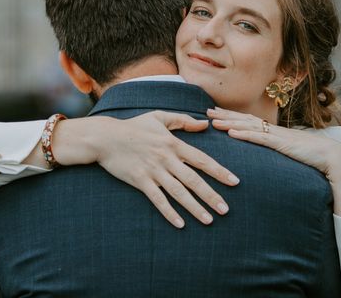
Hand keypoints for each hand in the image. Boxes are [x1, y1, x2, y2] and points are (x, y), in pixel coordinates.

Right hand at [53, 111, 239, 228]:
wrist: (105, 137)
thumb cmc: (134, 126)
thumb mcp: (159, 117)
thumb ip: (183, 120)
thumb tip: (204, 124)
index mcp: (173, 143)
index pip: (202, 160)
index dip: (219, 171)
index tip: (234, 182)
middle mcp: (166, 158)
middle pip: (193, 179)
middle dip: (211, 195)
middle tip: (226, 210)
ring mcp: (153, 170)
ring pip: (178, 192)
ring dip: (194, 207)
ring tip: (208, 220)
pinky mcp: (140, 180)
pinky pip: (157, 199)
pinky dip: (169, 212)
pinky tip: (180, 223)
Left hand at [207, 107, 340, 220]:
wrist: (332, 157)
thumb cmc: (312, 158)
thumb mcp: (290, 155)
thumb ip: (277, 155)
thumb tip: (266, 161)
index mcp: (274, 133)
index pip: (248, 123)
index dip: (231, 118)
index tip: (216, 115)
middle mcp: (273, 131)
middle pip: (244, 120)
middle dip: (224, 116)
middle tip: (205, 112)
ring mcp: (276, 136)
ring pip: (248, 126)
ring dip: (229, 122)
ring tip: (212, 120)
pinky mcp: (281, 143)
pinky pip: (259, 137)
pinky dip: (244, 134)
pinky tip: (231, 133)